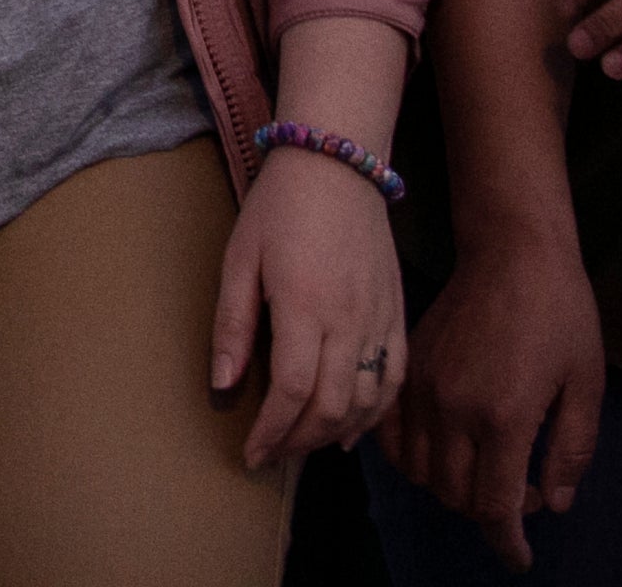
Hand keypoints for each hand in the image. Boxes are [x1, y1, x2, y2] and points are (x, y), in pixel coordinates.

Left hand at [216, 144, 405, 462]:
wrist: (337, 167)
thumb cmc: (279, 208)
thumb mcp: (239, 259)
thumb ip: (233, 325)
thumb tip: (223, 384)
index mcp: (306, 308)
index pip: (293, 393)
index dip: (272, 432)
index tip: (251, 454)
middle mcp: (351, 322)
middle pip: (332, 407)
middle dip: (299, 441)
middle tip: (271, 455)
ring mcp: (380, 320)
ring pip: (367, 401)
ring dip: (335, 433)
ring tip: (302, 446)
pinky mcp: (397, 314)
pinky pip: (394, 379)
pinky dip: (376, 413)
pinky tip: (352, 429)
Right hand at [384, 224, 604, 570]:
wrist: (512, 253)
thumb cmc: (562, 317)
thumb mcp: (587, 387)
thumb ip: (571, 450)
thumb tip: (553, 502)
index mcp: (504, 416)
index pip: (495, 505)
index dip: (507, 542)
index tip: (519, 559)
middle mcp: (453, 409)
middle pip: (454, 494)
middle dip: (488, 512)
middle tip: (521, 492)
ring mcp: (422, 389)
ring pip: (419, 470)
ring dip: (450, 488)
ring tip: (482, 472)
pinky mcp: (405, 371)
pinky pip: (392, 435)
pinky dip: (410, 458)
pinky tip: (438, 450)